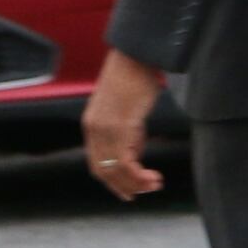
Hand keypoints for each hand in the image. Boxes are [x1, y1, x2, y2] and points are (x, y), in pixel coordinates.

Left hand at [83, 48, 164, 200]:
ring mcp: (106, 128)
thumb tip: (135, 151)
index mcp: (92, 125)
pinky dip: (139, 175)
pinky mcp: (121, 126)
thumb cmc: (135, 76)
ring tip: (154, 184)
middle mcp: (94, 129)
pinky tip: (153, 176)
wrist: (136, 54)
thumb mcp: (126, 109)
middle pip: (104, 171)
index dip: (112, 182)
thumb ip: (127, 131)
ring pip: (116, 170)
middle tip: (144, 192)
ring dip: (136, 183)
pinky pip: (126, 162)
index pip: (96, 164)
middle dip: (124, 187)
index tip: (129, 192)